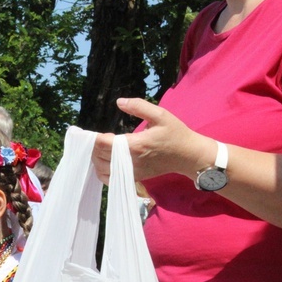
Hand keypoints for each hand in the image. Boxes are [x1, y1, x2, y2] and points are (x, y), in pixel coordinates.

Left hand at [91, 98, 215, 183]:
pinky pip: (110, 179)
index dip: (94, 137)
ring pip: (101, 169)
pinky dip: (102, 171)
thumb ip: (138, 106)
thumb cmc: (175, 134)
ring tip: (101, 148)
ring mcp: (131, 172)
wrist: (188, 156)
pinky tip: (105, 162)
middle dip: (93, 146)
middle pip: (98, 156)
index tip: (93, 131)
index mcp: (134, 144)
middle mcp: (130, 161)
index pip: (102, 143)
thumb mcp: (160, 115)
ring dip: (96, 158)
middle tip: (97, 138)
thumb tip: (119, 102)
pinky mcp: (134, 178)